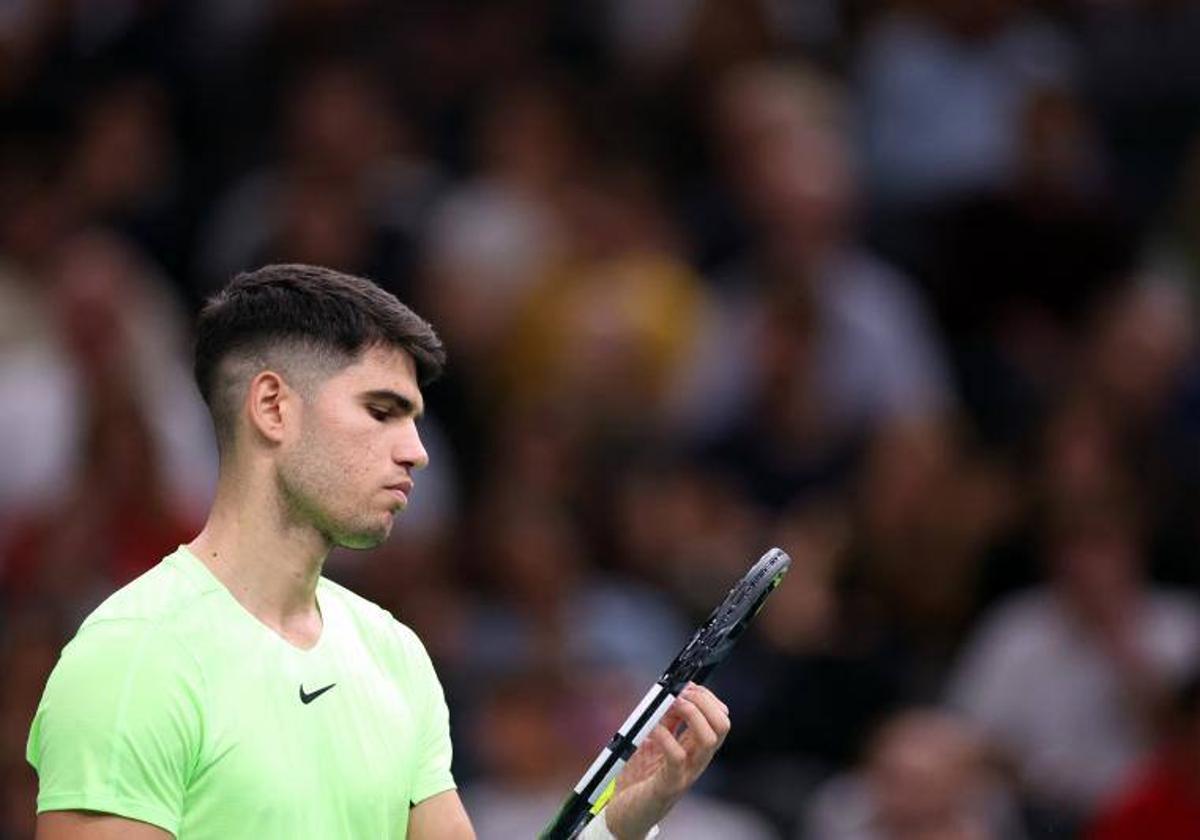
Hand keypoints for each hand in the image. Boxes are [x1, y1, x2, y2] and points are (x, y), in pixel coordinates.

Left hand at [603, 683, 730, 839]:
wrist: (623, 815)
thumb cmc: (639, 779)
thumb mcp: (654, 742)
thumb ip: (666, 723)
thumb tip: (671, 694)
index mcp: (695, 749)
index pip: (720, 718)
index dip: (707, 697)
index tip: (688, 685)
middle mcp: (697, 761)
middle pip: (722, 725)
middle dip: (705, 701)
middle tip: (682, 692)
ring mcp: (686, 774)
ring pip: (709, 740)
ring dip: (692, 714)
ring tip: (673, 704)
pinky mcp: (668, 786)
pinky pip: (676, 757)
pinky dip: (665, 736)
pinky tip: (652, 729)